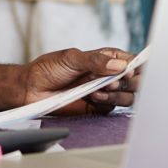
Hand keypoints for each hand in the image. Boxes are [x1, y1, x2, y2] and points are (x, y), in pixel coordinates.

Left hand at [21, 47, 139, 115]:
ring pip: (128, 96)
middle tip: (116, 80)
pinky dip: (107, 102)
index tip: (130, 69)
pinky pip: (113, 108)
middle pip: (135, 80)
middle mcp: (108, 75)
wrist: (32, 89)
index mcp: (105, 58)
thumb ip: (95, 61)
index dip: (136, 65)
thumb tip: (119, 66)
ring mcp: (104, 92)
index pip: (130, 60)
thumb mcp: (71, 58)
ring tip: (99, 88)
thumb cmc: (49, 69)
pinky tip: (93, 97)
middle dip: (129, 81)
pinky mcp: (98, 107)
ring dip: (117, 93)